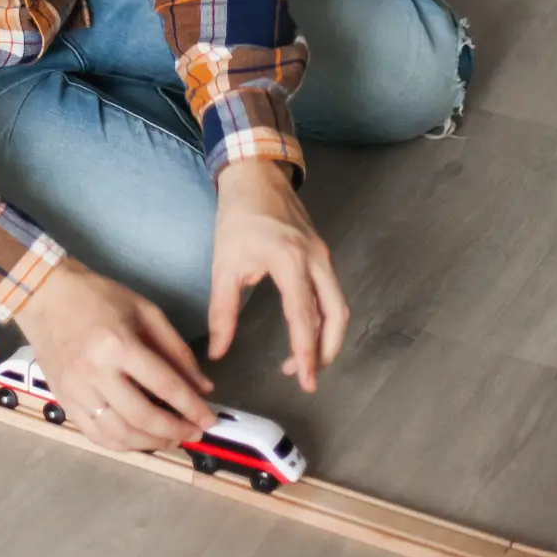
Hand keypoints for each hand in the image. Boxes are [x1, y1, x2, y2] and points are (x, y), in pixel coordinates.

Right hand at [16, 259, 214, 453]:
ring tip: (171, 439)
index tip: (210, 420)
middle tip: (194, 433)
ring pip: (118, 433)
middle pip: (142, 416)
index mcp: (118, 345)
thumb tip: (203, 387)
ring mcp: (75, 390)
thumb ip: (176, 350)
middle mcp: (95, 372)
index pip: (164, 385)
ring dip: (150, 443)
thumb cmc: (99, 297)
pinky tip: (140, 440)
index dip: (191, 407)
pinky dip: (122, 445)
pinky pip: (95, 435)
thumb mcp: (145, 311)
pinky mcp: (63, 400)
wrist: (45, 296)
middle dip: (174, 430)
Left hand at [210, 159, 348, 389]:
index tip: (305, 381)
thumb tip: (218, 351)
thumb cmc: (237, 217)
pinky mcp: (323, 253)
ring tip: (306, 360)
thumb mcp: (224, 265)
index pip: (304, 317)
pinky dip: (326, 317)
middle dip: (326, 351)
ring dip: (328, 336)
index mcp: (289, 261)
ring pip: (339, 305)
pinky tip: (307, 329)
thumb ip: (222, 312)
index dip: (306, 353)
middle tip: (307, 377)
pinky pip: (332, 291)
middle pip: (336, 315)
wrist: (256, 175)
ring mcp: (323, 255)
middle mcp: (314, 259)